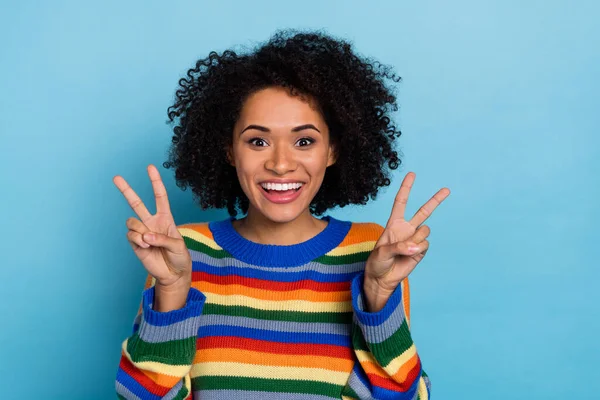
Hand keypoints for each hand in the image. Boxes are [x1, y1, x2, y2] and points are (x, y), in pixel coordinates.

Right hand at [113, 164, 191, 309]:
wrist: (173, 274)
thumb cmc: (180, 257)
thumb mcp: (178, 246)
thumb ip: (163, 238)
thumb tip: (146, 235)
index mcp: (165, 218)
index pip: (160, 197)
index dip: (155, 182)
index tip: (150, 167)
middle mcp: (151, 222)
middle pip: (137, 203)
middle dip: (126, 190)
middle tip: (116, 177)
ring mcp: (142, 232)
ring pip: (132, 221)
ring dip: (140, 231)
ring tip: (149, 242)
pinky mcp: (135, 243)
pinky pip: (131, 235)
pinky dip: (138, 240)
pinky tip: (145, 246)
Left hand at [364, 172, 449, 309]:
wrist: (382, 279)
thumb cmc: (377, 262)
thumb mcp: (381, 253)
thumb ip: (398, 247)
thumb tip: (416, 246)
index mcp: (394, 224)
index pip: (401, 202)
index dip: (406, 188)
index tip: (412, 174)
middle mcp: (407, 229)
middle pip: (423, 211)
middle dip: (435, 200)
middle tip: (447, 189)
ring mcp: (415, 239)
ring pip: (424, 231)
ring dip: (415, 240)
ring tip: (404, 250)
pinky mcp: (421, 251)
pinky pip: (425, 245)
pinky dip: (417, 250)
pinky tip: (409, 256)